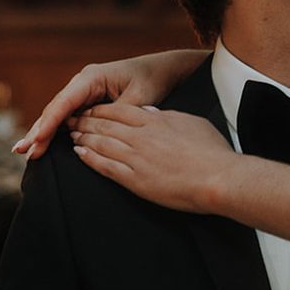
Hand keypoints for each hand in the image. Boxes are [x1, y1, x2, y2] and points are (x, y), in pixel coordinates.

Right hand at [13, 49, 207, 160]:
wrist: (165, 70)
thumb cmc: (153, 80)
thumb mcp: (140, 97)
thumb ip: (117, 114)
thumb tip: (96, 132)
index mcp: (92, 77)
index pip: (65, 103)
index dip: (49, 123)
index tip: (37, 140)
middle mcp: (83, 83)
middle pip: (56, 109)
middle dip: (38, 131)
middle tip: (21, 152)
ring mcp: (83, 92)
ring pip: (58, 115)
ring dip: (43, 133)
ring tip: (25, 152)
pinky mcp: (88, 101)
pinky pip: (68, 117)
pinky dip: (55, 131)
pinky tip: (42, 145)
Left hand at [69, 102, 235, 212]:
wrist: (217, 178)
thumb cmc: (211, 151)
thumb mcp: (191, 122)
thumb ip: (168, 116)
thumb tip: (150, 112)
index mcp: (155, 121)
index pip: (119, 110)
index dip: (100, 109)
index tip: (90, 109)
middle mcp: (141, 137)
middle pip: (105, 125)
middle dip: (85, 121)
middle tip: (73, 120)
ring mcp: (136, 159)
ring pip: (101, 144)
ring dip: (84, 138)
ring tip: (73, 135)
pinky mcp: (135, 180)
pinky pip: (105, 167)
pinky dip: (89, 159)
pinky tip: (80, 154)